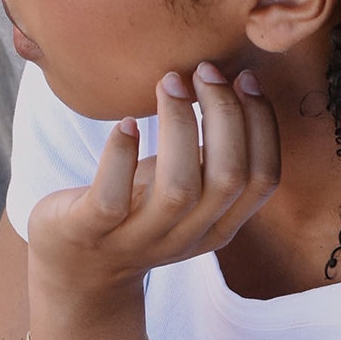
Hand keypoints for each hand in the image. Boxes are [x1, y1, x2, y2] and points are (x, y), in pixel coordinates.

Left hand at [25, 62, 279, 294]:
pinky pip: (111, 197)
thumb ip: (213, 156)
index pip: (262, 180)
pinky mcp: (92, 231)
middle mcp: (186, 237)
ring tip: (170, 82)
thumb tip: (237, 83)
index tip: (245, 78)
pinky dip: (121, 155)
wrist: (78, 268)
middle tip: (204, 71)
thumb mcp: (185, 188)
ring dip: (179, 125)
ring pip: (179, 189)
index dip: (262, 125)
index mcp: (219, 226)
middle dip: (225, 114)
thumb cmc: (136, 210)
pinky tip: (126, 123)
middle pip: (229, 178)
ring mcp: (138, 238)